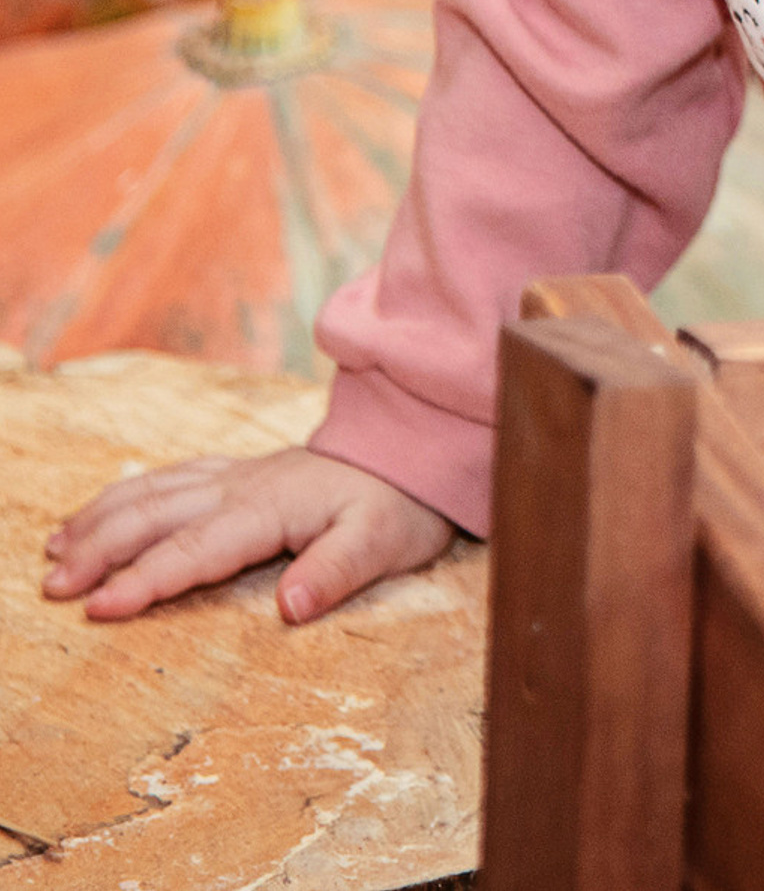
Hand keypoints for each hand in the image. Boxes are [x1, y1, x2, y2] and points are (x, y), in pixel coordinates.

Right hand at [43, 445, 453, 624]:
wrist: (418, 451)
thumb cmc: (402, 505)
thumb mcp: (386, 541)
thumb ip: (338, 570)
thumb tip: (292, 604)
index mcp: (273, 508)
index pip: (199, 547)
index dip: (148, 578)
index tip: (99, 607)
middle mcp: (246, 487)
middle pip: (160, 515)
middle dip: (101, 549)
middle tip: (51, 587)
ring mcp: (240, 475)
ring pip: (156, 491)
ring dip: (102, 520)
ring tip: (54, 550)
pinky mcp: (241, 472)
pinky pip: (173, 477)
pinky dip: (128, 494)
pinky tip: (100, 511)